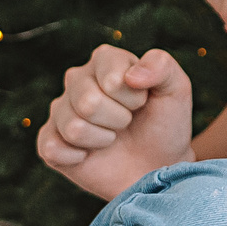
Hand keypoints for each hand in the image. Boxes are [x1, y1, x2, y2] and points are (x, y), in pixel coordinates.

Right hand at [37, 45, 194, 200]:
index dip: (133, 97)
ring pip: (73, 127)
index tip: (142, 103)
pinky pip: (51, 148)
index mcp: (105, 60)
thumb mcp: (176, 89)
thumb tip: (131, 76)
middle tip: (127, 123)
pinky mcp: (49, 141)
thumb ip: (162, 67)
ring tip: (113, 138)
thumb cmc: (165, 123)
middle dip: (118, 119)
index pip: (111, 77)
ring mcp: (60, 111)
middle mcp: (77, 80)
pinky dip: (77, 158)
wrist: (157, 165)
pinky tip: (91, 155)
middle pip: (88, 102)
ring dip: (102, 139)